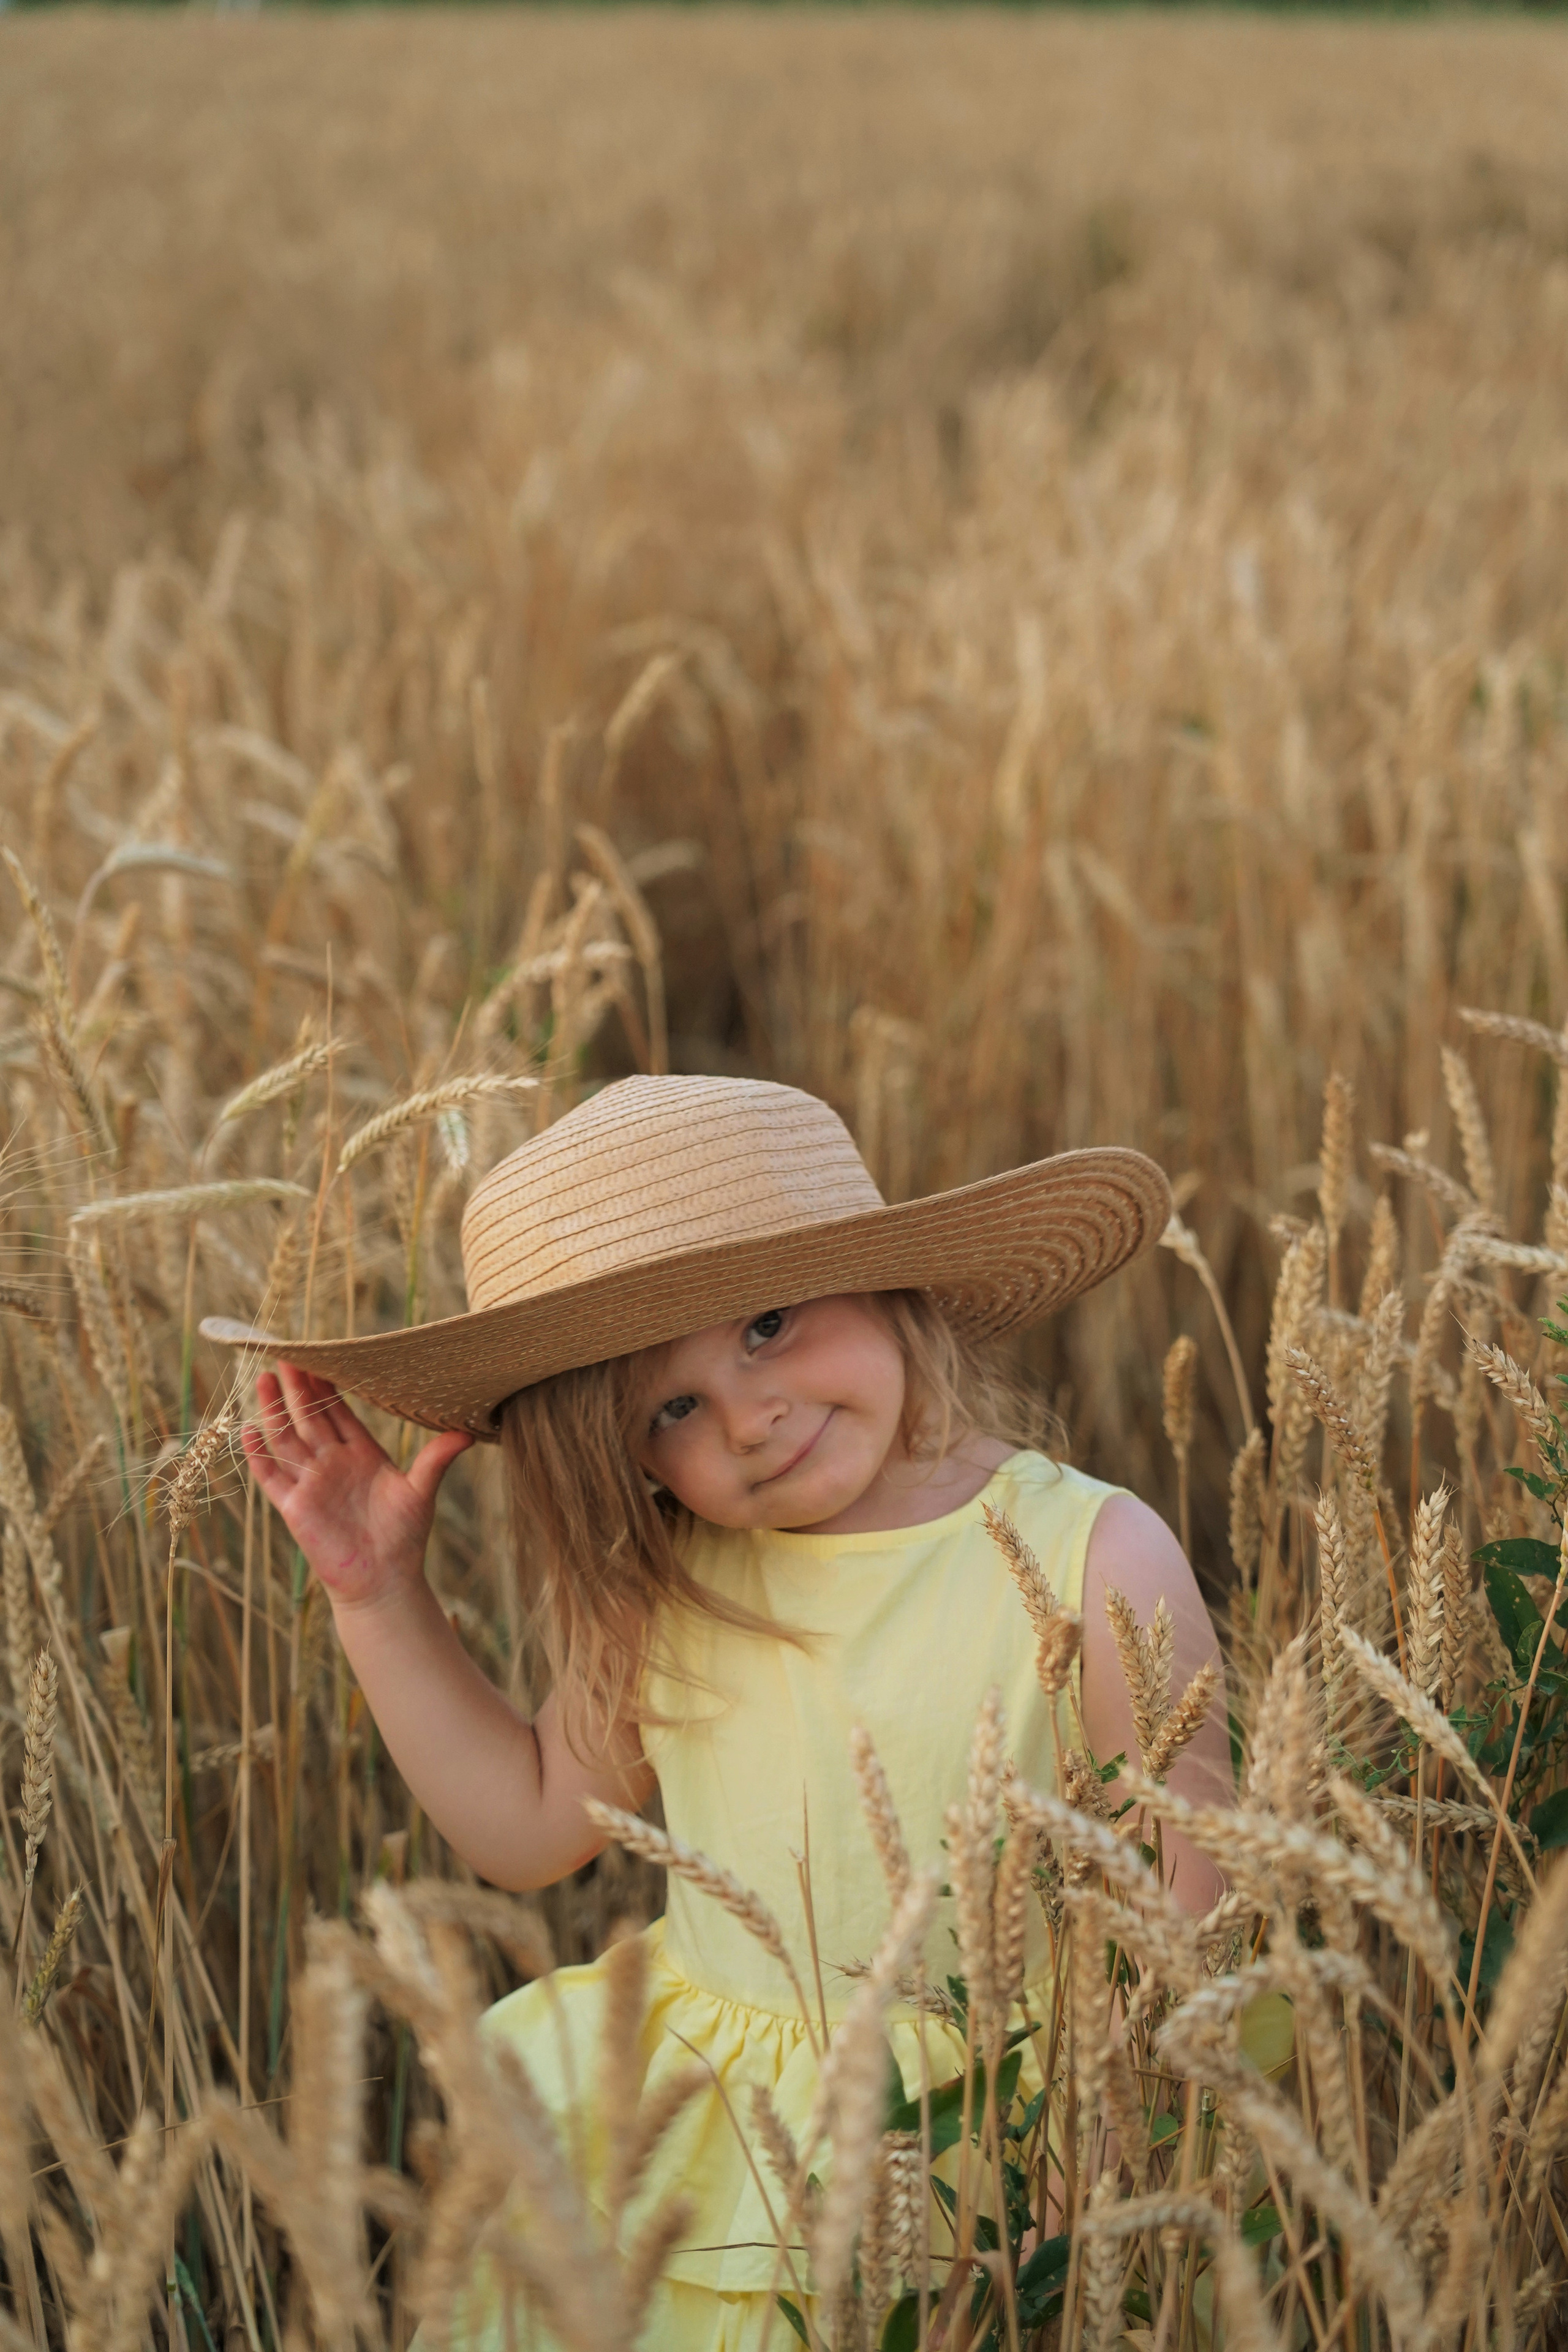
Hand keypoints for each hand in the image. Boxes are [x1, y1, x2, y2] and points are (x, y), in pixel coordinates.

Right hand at [241, 1364, 472, 1613]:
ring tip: (263, 1379)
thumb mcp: (421, 1491)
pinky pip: (272, 1477)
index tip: (317, 1357)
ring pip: (287, 1439)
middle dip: (297, 1388)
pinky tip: (249, 1431)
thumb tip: (469, 1433)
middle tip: (286, 1354)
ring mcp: (311, 1483)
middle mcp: (332, 1463)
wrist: (384, 1581)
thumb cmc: (404, 1537)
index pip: (339, 1412)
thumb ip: (437, 1460)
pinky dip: (259, 1456)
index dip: (327, 1386)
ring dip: (274, 1411)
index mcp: (361, 1453)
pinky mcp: (295, 1508)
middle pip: (309, 1418)